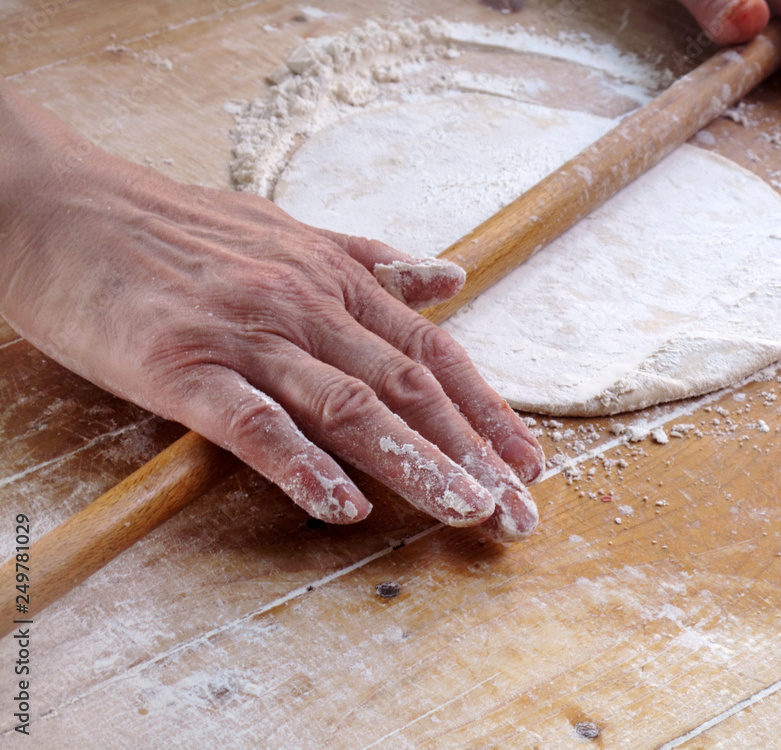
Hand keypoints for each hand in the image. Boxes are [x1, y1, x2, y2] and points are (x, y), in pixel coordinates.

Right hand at [0, 81, 543, 540]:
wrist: (58, 207)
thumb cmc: (174, 226)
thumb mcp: (288, 231)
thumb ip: (373, 261)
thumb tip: (451, 278)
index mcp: (333, 277)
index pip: (433, 352)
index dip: (487, 410)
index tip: (529, 463)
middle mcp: (303, 304)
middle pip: (407, 386)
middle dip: (471, 452)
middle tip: (516, 513)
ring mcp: (244, 334)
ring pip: (347, 405)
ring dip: (413, 461)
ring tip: (464, 510)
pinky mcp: (180, 365)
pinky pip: (251, 422)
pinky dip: (301, 463)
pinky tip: (342, 505)